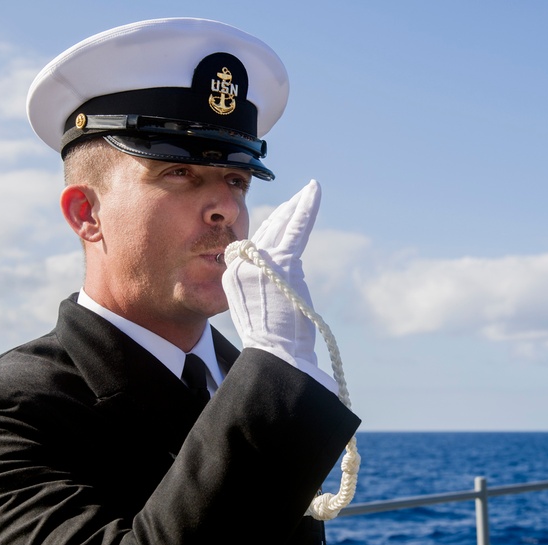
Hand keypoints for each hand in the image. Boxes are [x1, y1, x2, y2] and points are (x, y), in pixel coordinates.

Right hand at [223, 180, 335, 390]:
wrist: (275, 351)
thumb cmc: (272, 339)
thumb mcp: (255, 308)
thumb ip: (262, 284)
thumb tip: (285, 269)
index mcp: (233, 274)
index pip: (253, 246)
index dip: (270, 230)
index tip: (283, 217)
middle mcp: (244, 263)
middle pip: (267, 231)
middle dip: (285, 212)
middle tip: (297, 197)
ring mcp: (262, 260)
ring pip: (284, 226)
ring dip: (299, 207)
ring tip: (310, 192)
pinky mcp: (283, 261)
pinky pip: (297, 228)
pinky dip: (307, 207)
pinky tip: (314, 190)